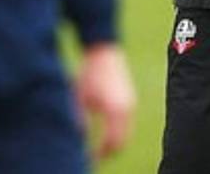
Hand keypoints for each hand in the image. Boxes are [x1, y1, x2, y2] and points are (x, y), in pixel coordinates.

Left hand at [75, 43, 135, 159]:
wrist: (103, 51)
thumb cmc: (89, 72)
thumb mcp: (80, 98)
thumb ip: (79, 119)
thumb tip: (80, 139)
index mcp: (114, 110)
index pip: (111, 143)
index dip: (100, 154)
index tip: (89, 158)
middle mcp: (126, 109)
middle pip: (122, 142)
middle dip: (108, 152)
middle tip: (94, 158)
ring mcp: (130, 104)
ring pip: (126, 134)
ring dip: (114, 143)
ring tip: (99, 148)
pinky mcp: (129, 100)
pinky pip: (127, 124)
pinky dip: (118, 132)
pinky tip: (105, 133)